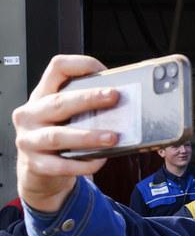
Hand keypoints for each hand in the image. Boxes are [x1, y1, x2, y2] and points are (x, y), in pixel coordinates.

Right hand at [14, 55, 117, 212]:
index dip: (81, 65)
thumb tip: (124, 100)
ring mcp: (29, 140)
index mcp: (41, 95)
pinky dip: (83, 163)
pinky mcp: (35, 164)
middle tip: (114, 97)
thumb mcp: (65, 115)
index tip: (104, 71)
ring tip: (112, 137)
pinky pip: (62, 165)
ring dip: (88, 136)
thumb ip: (85, 105)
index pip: (56, 68)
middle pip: (58, 102)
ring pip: (58, 136)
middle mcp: (30, 114)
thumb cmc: (58, 135)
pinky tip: (100, 160)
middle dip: (88, 99)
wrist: (36, 169)